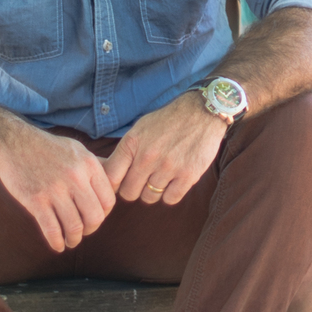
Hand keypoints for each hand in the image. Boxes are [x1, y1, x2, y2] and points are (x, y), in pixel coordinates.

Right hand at [0, 123, 117, 253]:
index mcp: (89, 165)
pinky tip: (57, 245)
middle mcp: (75, 177)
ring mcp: (55, 190)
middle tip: (84, 232)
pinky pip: (52, 229)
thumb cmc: (48, 148)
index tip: (95, 217)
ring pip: (75, 227)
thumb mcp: (77, 149)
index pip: (108, 200)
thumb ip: (96, 167)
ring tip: (70, 241)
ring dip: (74, 239)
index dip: (104, 214)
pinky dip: (56, 242)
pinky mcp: (35, 200)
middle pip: (95, 216)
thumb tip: (116, 183)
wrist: (13, 142)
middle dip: (91, 229)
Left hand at [105, 94, 226, 210]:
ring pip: (149, 197)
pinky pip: (170, 199)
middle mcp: (148, 156)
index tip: (120, 183)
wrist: (202, 112)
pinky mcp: (188, 175)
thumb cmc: (168, 121)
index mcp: (133, 143)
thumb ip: (125, 152)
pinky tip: (174, 181)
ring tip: (161, 177)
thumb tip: (109, 176)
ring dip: (153, 191)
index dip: (112, 185)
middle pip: (129, 193)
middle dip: (134, 189)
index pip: (111, 177)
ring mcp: (168, 167)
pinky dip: (171, 193)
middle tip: (143, 181)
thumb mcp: (140, 128)